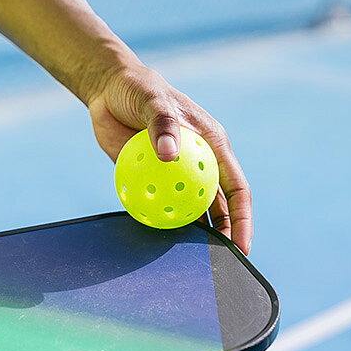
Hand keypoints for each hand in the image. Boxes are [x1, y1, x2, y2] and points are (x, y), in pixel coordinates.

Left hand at [83, 65, 252, 251]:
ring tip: (188, 259)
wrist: (108, 89)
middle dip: (223, 233)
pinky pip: (157, 200)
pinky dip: (158, 217)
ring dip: (190, 230)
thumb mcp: (153, 101)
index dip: (242, 218)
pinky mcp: (149, 174)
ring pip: (188, 206)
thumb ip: (163, 126)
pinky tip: (153, 237)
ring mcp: (174, 170)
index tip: (241, 245)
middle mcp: (199, 161)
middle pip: (218, 205)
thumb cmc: (139, 90)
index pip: (237, 188)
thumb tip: (169, 156)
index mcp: (212, 145)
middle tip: (217, 262)